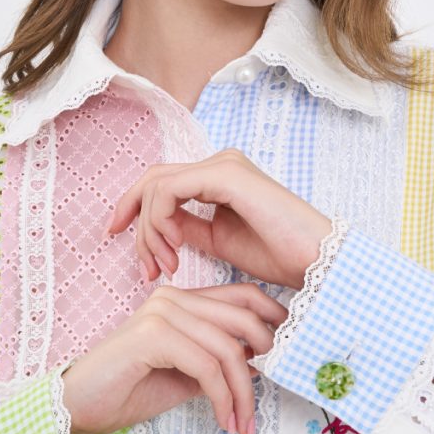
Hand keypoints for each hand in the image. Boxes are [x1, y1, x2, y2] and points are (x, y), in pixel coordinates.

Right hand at [60, 282, 288, 433]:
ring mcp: (162, 312)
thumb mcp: (185, 377)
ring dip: (243, 393)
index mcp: (181, 300)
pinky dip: (223, 397)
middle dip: (264, 363)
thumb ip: (217, 365)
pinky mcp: (153, 335)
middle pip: (242, 320)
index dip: (274, 318)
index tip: (291, 353)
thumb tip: (260, 366)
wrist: (76, 406)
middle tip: (260, 405)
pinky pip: (207, 366)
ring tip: (242, 425)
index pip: (242, 296)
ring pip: (228, 348)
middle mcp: (173, 298)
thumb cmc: (126, 391)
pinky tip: (223, 420)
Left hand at [106, 148, 333, 290]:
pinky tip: (175, 247)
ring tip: (166, 266)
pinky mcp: (226, 175)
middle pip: (152, 180)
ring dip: (150, 230)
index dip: (132, 209)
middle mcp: (219, 164)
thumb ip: (189, 228)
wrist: (316, 261)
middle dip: (134, 222)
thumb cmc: (279, 255)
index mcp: (219, 178)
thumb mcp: (220, 242)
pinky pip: (170, 190)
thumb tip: (160, 228)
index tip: (118, 240)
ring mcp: (223, 165)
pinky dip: (161, 220)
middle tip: (144, 268)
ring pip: (156, 185)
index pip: (161, 183)